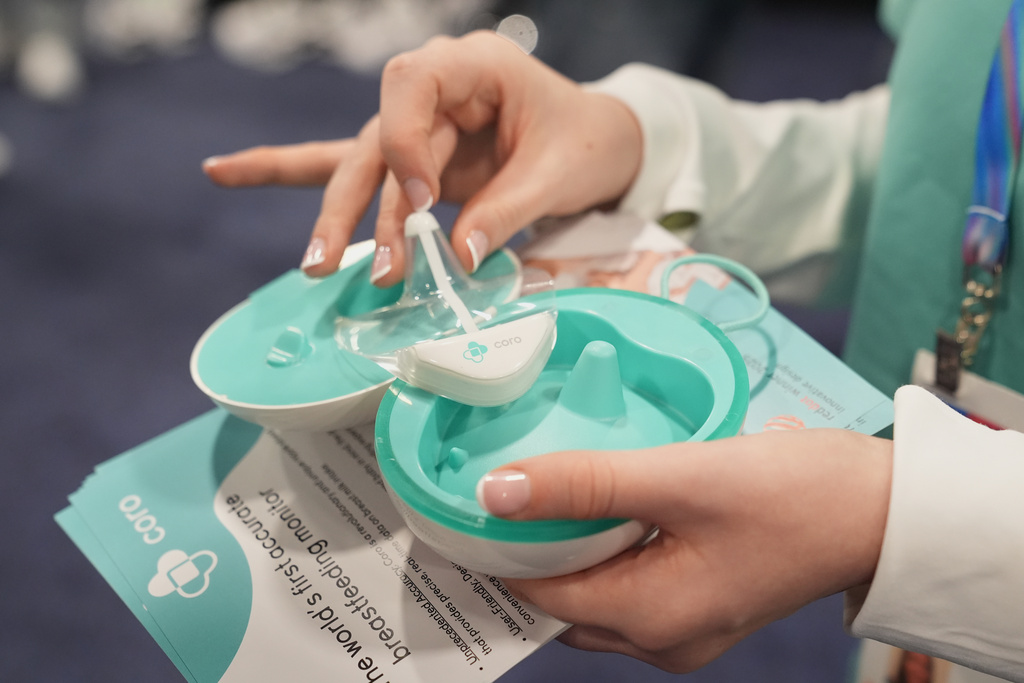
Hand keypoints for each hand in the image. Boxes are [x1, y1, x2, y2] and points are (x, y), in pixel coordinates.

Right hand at [202, 31, 642, 284]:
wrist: (596, 142)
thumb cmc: (583, 143)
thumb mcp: (557, 174)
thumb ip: (506, 211)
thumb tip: (456, 258)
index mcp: (473, 67)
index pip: (412, 88)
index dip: (405, 143)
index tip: (426, 202)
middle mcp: (434, 90)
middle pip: (374, 138)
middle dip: (351, 203)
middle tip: (329, 261)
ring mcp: (418, 126)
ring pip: (360, 165)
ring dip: (339, 219)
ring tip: (317, 266)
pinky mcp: (413, 161)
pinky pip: (350, 167)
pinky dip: (290, 172)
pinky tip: (225, 170)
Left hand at [476, 429, 891, 672]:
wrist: (884, 509)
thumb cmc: (794, 494)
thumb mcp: (679, 477)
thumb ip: (585, 485)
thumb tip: (495, 492)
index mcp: (649, 618)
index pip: (539, 592)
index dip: (497, 549)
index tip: (466, 502)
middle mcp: (662, 638)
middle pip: (563, 599)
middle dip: (525, 553)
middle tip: (495, 493)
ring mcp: (685, 625)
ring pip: (596, 591)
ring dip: (567, 547)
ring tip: (540, 492)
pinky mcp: (703, 600)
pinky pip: (630, 583)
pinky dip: (605, 549)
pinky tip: (599, 504)